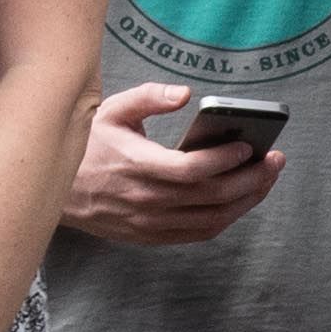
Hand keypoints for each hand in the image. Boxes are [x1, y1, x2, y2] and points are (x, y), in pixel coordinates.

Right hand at [65, 85, 283, 246]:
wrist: (55, 191)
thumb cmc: (87, 146)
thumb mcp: (109, 111)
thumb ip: (148, 98)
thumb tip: (185, 95)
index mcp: (136, 165)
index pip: (192, 169)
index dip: (225, 160)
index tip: (249, 147)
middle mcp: (146, 200)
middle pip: (212, 197)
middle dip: (252, 179)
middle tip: (276, 160)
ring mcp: (149, 223)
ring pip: (212, 219)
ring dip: (247, 201)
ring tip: (267, 179)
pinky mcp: (151, 236)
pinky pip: (199, 232)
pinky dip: (226, 218)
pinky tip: (242, 200)